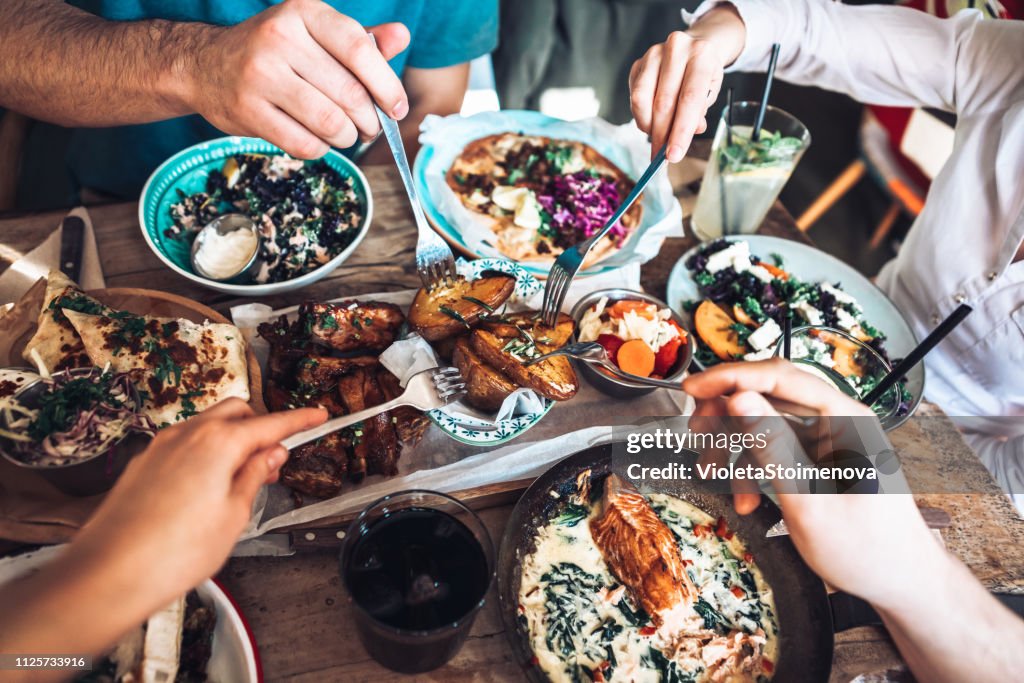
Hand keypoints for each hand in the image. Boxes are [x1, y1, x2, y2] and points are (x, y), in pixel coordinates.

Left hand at [71, 399, 326, 602]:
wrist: (109, 573)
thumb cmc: (174, 552)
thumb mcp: (234, 516)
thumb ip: (255, 477)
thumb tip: (271, 455)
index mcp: (218, 443)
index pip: (270, 424)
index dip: (298, 421)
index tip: (317, 416)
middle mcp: (188, 434)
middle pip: (236, 412)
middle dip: (260, 427)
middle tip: (275, 460)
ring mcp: (161, 446)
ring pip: (208, 425)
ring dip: (231, 440)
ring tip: (242, 480)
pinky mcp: (144, 463)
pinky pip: (184, 444)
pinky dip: (205, 452)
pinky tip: (208, 487)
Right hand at [186, 0, 409, 158]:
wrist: (204, 66)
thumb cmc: (276, 52)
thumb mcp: (316, 34)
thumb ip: (361, 40)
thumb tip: (401, 36)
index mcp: (303, 13)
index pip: (359, 49)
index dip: (387, 85)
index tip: (397, 108)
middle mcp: (280, 38)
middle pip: (349, 94)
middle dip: (370, 121)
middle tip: (371, 128)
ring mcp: (260, 75)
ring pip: (330, 122)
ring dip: (348, 138)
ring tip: (347, 134)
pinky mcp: (248, 111)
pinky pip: (304, 144)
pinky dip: (321, 148)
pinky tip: (318, 139)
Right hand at [629, 6, 745, 161]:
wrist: (693, 47)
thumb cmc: (702, 73)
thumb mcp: (710, 90)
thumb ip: (699, 112)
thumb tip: (685, 135)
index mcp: (701, 54)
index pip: (689, 99)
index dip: (681, 131)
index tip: (674, 155)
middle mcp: (676, 49)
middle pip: (664, 102)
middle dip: (662, 135)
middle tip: (662, 157)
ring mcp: (653, 54)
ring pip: (642, 100)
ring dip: (648, 126)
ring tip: (656, 139)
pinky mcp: (638, 64)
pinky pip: (634, 97)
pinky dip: (641, 116)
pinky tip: (651, 122)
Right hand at [683, 359, 942, 606]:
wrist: (901, 583)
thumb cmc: (868, 549)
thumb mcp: (810, 500)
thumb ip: (772, 445)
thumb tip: (738, 399)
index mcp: (847, 418)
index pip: (781, 376)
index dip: (731, 377)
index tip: (691, 387)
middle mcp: (837, 419)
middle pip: (769, 394)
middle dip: (727, 413)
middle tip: (695, 432)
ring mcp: (826, 439)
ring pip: (765, 423)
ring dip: (734, 447)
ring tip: (712, 474)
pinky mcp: (817, 459)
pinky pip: (774, 449)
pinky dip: (752, 470)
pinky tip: (746, 501)